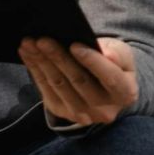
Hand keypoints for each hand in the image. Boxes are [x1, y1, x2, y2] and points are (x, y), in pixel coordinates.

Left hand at [19, 36, 137, 124]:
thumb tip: (106, 54)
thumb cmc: (115, 65)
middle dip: (59, 58)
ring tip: (30, 43)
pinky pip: (46, 89)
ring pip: (59, 85)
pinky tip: (28, 54)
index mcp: (125, 94)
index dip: (92, 61)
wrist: (103, 88)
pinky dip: (35, 70)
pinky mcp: (62, 112)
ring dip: (42, 62)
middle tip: (43, 39)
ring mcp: (82, 115)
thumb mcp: (123, 55)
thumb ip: (117, 54)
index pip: (109, 77)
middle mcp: (104, 110)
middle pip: (79, 81)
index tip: (74, 44)